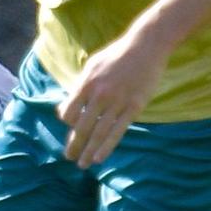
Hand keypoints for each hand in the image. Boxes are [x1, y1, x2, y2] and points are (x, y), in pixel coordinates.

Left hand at [58, 29, 169, 166]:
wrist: (145, 45)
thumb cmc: (117, 55)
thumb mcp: (92, 65)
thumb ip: (79, 87)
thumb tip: (65, 109)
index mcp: (86, 83)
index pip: (69, 111)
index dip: (68, 122)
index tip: (72, 128)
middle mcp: (100, 94)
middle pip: (82, 126)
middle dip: (74, 144)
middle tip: (69, 157)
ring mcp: (118, 102)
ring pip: (99, 132)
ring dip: (88, 151)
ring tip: (82, 164)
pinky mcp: (134, 107)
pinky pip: (118, 131)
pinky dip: (107, 146)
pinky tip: (99, 158)